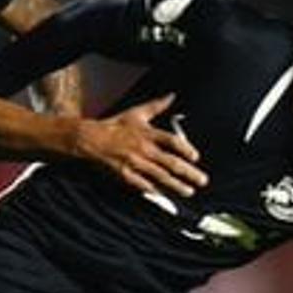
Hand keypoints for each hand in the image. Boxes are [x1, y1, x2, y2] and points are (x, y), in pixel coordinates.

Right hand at [75, 93, 207, 197]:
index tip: (196, 157)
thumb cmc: (115, 126)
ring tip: (189, 191)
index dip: (186, 149)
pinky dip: (155, 191)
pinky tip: (165, 197)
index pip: (172, 141)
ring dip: (176, 186)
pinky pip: (143, 185)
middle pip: (171, 163)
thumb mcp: (137, 113)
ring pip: (160, 177)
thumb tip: (172, 96)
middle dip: (189, 173)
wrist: (90, 139)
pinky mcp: (125, 175)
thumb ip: (157, 106)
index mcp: (147, 133)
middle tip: (202, 180)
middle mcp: (143, 149)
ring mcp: (135, 163)